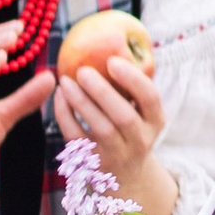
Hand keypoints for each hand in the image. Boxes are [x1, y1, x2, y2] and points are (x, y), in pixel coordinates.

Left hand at [54, 48, 174, 214]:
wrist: (125, 175)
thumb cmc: (130, 128)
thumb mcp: (141, 111)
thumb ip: (131, 85)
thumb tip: (112, 39)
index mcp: (155, 121)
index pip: (150, 98)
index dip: (132, 79)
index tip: (112, 60)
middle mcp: (140, 141)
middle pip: (124, 117)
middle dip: (102, 92)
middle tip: (82, 70)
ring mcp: (118, 155)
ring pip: (100, 129)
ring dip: (80, 102)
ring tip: (65, 80)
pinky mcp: (94, 163)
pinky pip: (77, 138)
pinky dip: (65, 116)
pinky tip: (59, 96)